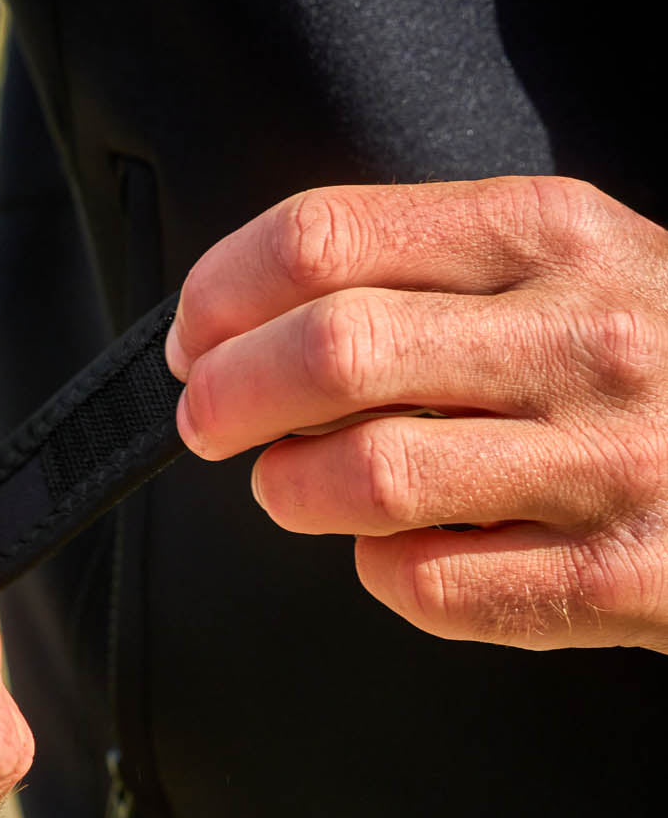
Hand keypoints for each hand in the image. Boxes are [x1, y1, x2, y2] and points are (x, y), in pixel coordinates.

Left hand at [166, 176, 667, 652]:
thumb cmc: (646, 350)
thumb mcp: (558, 259)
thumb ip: (416, 267)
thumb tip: (237, 321)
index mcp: (546, 234)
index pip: (322, 238)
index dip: (220, 294)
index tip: (195, 337)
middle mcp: (582, 337)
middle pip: (328, 351)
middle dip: (226, 396)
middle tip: (208, 421)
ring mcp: (608, 460)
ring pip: (364, 477)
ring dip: (291, 488)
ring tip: (295, 484)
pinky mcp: (617, 578)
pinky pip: (424, 584)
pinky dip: (377, 568)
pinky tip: (398, 546)